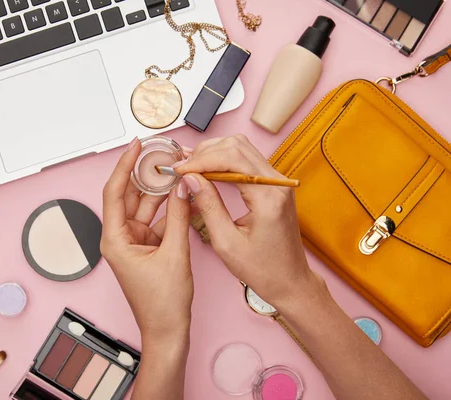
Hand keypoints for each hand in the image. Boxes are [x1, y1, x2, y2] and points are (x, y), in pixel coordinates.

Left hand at [101, 138, 192, 343]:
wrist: (168, 331)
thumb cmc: (163, 304)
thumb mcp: (175, 254)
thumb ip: (178, 216)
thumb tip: (182, 186)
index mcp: (115, 240)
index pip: (115, 193)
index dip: (124, 166)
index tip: (135, 146)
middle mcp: (120, 238)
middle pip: (130, 196)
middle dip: (146, 174)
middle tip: (161, 153)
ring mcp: (134, 242)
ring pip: (146, 207)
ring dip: (161, 191)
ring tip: (176, 170)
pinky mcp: (147, 247)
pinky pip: (157, 221)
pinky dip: (170, 209)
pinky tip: (183, 196)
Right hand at [175, 135, 323, 309]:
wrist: (290, 281)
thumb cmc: (262, 269)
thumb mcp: (226, 242)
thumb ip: (208, 206)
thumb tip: (190, 179)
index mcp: (268, 197)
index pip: (232, 159)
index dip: (200, 160)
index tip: (179, 170)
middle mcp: (278, 183)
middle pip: (237, 146)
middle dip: (205, 153)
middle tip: (182, 168)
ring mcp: (279, 182)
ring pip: (242, 148)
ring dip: (214, 153)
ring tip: (190, 168)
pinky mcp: (275, 185)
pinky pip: (247, 161)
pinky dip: (224, 161)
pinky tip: (206, 171)